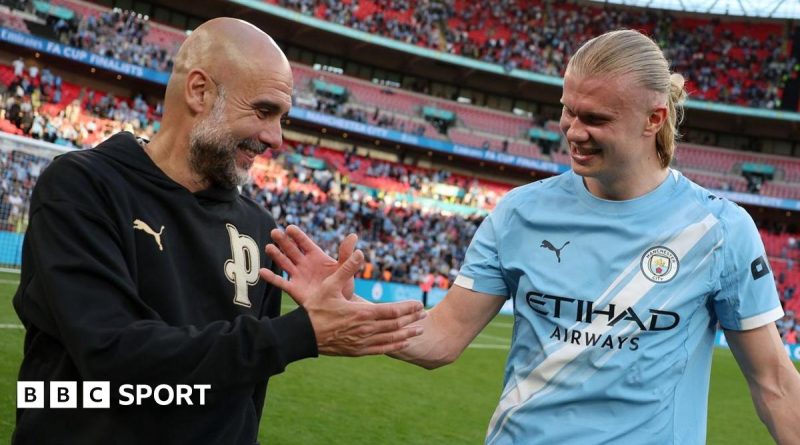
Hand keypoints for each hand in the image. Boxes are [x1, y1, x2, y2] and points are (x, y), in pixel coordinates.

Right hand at [260, 225, 355, 303]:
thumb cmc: (343, 284)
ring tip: (268, 247)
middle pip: (291, 249)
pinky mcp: (294, 288)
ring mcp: (298, 275)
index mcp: (316, 256)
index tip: (289, 228)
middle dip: (283, 241)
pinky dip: (271, 277)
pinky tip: (262, 272)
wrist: (339, 304)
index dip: (297, 235)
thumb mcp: (344, 268)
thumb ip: (346, 253)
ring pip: (284, 263)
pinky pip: (281, 282)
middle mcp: (304, 263)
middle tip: (275, 232)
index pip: (304, 243)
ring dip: (276, 255)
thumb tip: (353, 236)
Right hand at [260, 226, 425, 355]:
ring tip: (420, 330)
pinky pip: (381, 349)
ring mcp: (362, 343)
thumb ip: (346, 269)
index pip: (392, 311)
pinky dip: (394, 346)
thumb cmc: (315, 308)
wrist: (302, 335)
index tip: (419, 303)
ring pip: (391, 339)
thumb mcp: (330, 285)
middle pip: (396, 325)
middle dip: (412, 319)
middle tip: (425, 315)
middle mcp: (365, 330)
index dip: (408, 308)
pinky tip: (403, 343)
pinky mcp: (357, 351)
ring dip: (407, 333)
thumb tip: (360, 252)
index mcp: (361, 313)